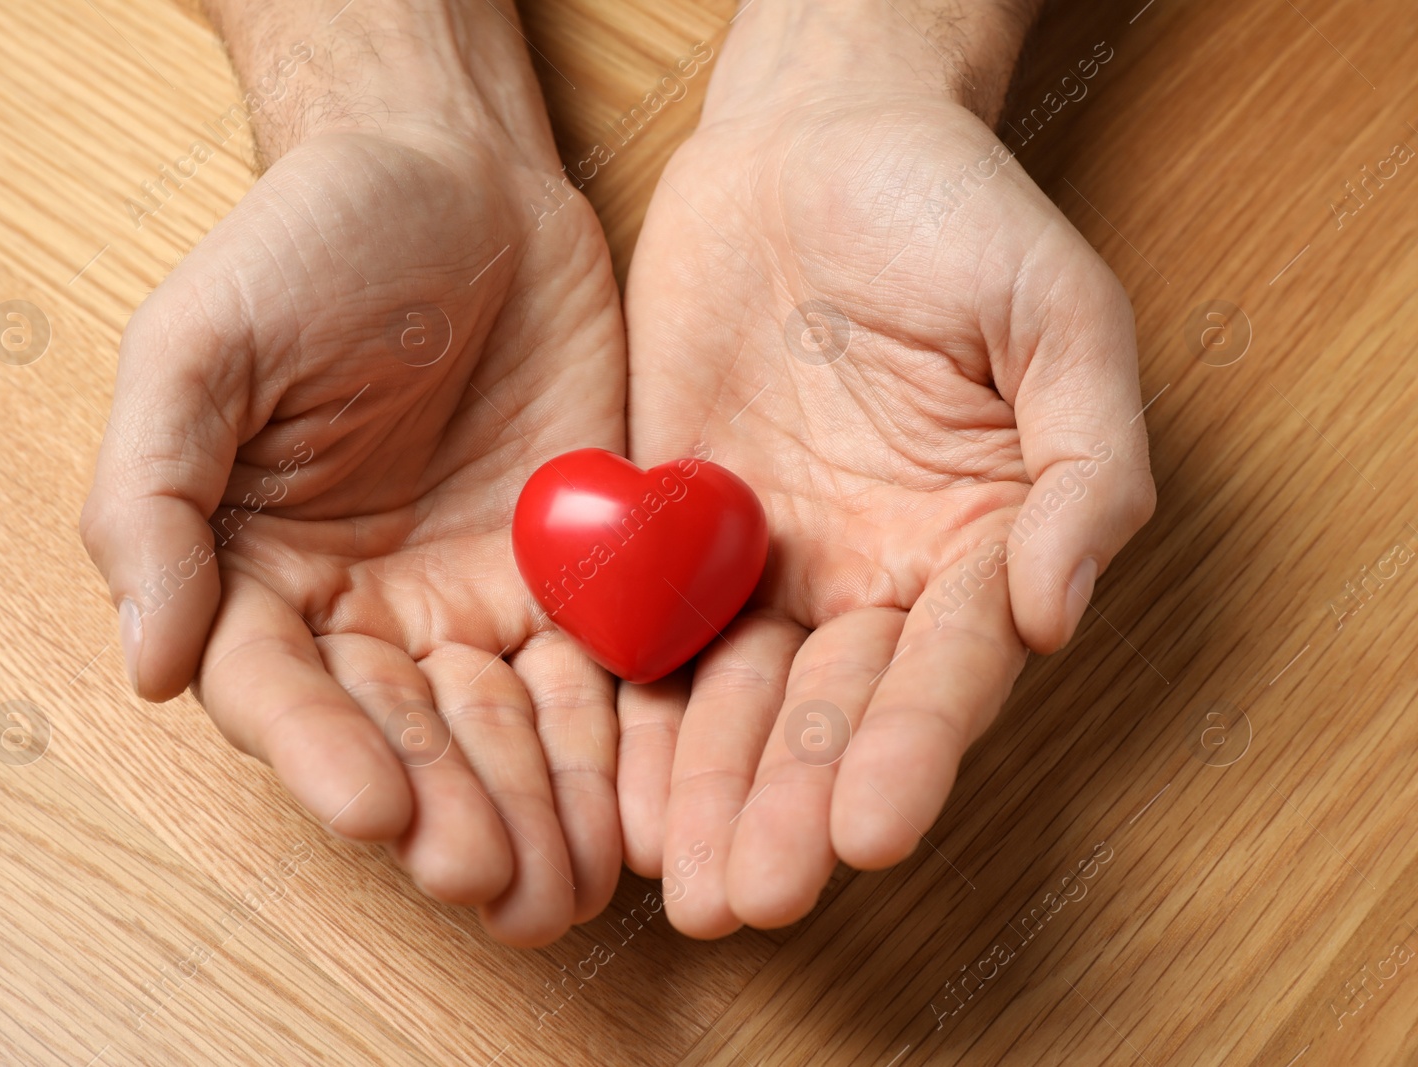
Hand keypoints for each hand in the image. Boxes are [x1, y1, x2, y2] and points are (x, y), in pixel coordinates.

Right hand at [80, 0, 625, 944]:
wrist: (454, 176)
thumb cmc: (308, 245)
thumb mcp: (197, 347)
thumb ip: (153, 500)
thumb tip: (147, 663)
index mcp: (259, 575)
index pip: (284, 693)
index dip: (326, 757)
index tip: (378, 813)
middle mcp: (367, 611)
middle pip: (406, 736)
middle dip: (450, 814)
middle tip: (495, 886)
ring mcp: (476, 599)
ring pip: (507, 729)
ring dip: (536, 812)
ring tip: (565, 887)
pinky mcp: (576, 574)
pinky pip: (600, 674)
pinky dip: (617, 744)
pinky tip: (638, 808)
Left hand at [618, 0, 1154, 935]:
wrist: (810, 144)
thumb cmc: (954, 211)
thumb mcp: (1058, 315)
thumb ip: (1085, 464)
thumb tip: (1061, 612)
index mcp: (978, 544)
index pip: (947, 670)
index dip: (911, 751)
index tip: (869, 831)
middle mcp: (875, 576)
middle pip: (835, 712)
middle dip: (795, 804)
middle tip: (754, 895)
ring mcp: (769, 564)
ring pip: (737, 700)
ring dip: (712, 791)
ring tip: (684, 881)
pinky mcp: (673, 536)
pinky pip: (650, 633)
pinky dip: (635, 709)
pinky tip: (613, 784)